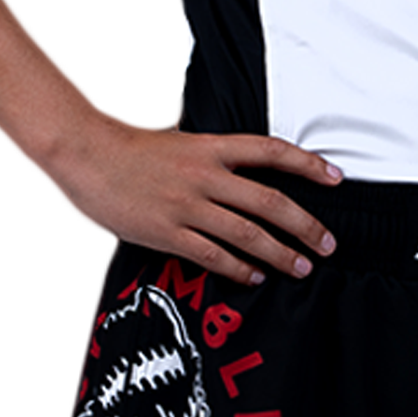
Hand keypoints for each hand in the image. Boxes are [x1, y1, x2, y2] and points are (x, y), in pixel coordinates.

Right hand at [44, 109, 341, 285]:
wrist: (83, 154)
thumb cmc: (122, 146)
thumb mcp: (170, 138)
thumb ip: (198, 150)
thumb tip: (212, 151)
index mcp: (209, 147)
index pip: (270, 152)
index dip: (307, 165)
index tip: (335, 179)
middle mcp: (205, 176)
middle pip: (270, 201)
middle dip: (305, 226)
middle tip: (327, 245)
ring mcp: (188, 206)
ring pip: (249, 234)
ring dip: (281, 254)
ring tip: (302, 268)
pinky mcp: (169, 233)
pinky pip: (214, 256)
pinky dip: (240, 269)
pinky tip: (256, 278)